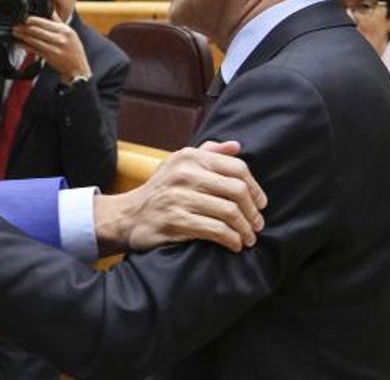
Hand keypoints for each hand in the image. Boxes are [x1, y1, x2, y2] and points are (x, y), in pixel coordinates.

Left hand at [10, 12, 89, 81]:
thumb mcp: (69, 32)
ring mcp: (53, 49)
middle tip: (15, 24)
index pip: (45, 22)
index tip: (24, 17)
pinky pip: (34, 50)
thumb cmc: (74, 49)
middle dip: (24, 27)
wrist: (78, 68)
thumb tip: (50, 8)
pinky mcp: (49, 57)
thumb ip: (58, 21)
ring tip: (14, 31)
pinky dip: (25, 46)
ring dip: (22, 36)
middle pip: (38, 31)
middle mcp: (59, 39)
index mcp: (63, 30)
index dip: (33, 20)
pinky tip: (19, 43)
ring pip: (34, 41)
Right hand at [94, 141, 266, 254]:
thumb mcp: (179, 164)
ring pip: (229, 212)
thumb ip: (208, 152)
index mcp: (189, 157)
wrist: (128, 216)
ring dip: (245, 229)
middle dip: (253, 212)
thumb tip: (237, 146)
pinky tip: (234, 244)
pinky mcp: (175, 221)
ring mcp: (178, 197)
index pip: (237, 168)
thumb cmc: (161, 191)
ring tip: (249, 238)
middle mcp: (184, 174)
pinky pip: (215, 230)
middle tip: (258, 226)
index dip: (255, 188)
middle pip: (236, 191)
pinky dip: (231, 239)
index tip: (260, 204)